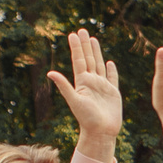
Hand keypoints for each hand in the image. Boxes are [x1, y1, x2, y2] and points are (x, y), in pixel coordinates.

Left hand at [45, 30, 122, 158]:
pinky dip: (111, 70)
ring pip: (98, 65)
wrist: (101, 132)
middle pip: (88, 59)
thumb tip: (50, 72)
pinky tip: (109, 63)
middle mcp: (91, 82)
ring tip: (93, 40)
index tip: (73, 34)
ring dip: (96, 52)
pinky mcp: (113, 93)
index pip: (78, 60)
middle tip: (82, 30)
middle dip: (85, 45)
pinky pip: (112, 78)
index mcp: (82, 82)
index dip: (76, 47)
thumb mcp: (74, 101)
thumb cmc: (87, 119)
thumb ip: (64, 86)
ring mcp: (102, 87)